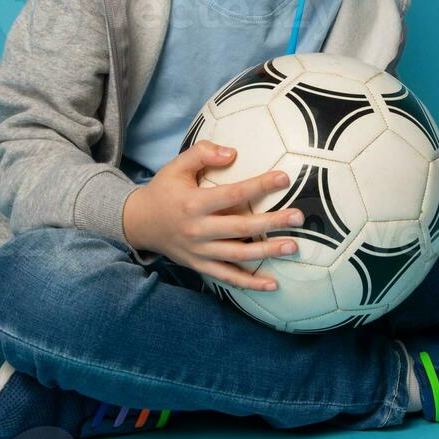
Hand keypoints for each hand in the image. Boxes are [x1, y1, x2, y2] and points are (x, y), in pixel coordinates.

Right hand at [120, 140, 304, 291]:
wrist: (139, 223)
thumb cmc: (164, 190)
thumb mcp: (176, 166)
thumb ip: (202, 153)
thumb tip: (233, 153)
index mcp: (193, 203)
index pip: (232, 194)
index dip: (258, 186)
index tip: (284, 178)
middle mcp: (197, 230)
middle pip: (240, 229)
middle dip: (272, 223)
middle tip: (299, 216)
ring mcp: (199, 252)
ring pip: (237, 256)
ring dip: (267, 253)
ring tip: (293, 247)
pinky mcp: (199, 266)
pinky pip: (227, 278)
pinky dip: (250, 284)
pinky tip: (273, 284)